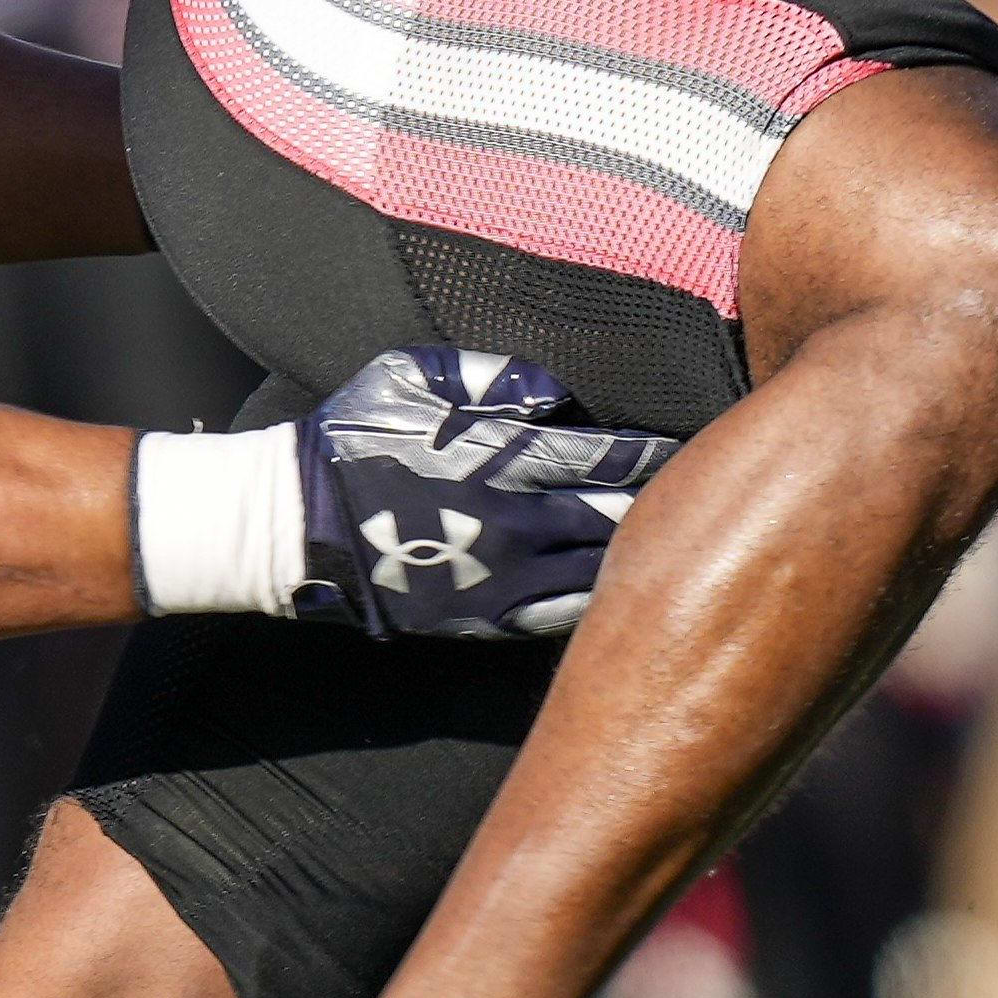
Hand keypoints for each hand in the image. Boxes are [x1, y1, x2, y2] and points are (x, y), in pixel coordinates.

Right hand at [285, 347, 679, 641]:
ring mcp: (503, 579)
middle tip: (702, 493)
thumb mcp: (412, 376)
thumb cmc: (353, 438)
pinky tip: (622, 587)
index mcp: (503, 459)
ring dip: (640, 555)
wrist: (295, 527)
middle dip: (662, 503)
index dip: (655, 453)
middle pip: (619, 518)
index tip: (688, 444)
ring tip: (674, 541)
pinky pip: (564, 616)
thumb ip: (493, 377)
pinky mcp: (485, 620)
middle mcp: (516, 524)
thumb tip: (557, 393)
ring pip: (602, 572)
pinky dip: (600, 599)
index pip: (610, 458)